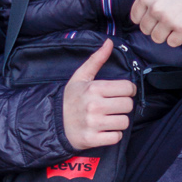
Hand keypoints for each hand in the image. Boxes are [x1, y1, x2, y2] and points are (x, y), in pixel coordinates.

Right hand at [61, 36, 135, 151]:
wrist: (52, 123)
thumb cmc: (70, 99)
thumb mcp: (80, 77)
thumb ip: (96, 59)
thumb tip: (109, 42)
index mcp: (93, 88)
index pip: (127, 88)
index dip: (128, 90)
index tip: (121, 93)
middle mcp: (94, 106)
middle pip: (128, 105)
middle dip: (123, 105)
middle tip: (114, 106)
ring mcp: (93, 124)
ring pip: (124, 122)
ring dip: (119, 121)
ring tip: (108, 118)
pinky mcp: (92, 139)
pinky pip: (117, 137)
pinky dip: (113, 135)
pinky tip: (105, 129)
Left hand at [123, 0, 181, 47]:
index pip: (136, 18)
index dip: (148, 16)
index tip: (160, 10)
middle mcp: (156, 7)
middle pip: (146, 30)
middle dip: (158, 25)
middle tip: (173, 13)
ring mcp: (169, 18)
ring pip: (158, 38)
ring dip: (168, 33)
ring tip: (180, 18)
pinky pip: (172, 43)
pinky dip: (180, 37)